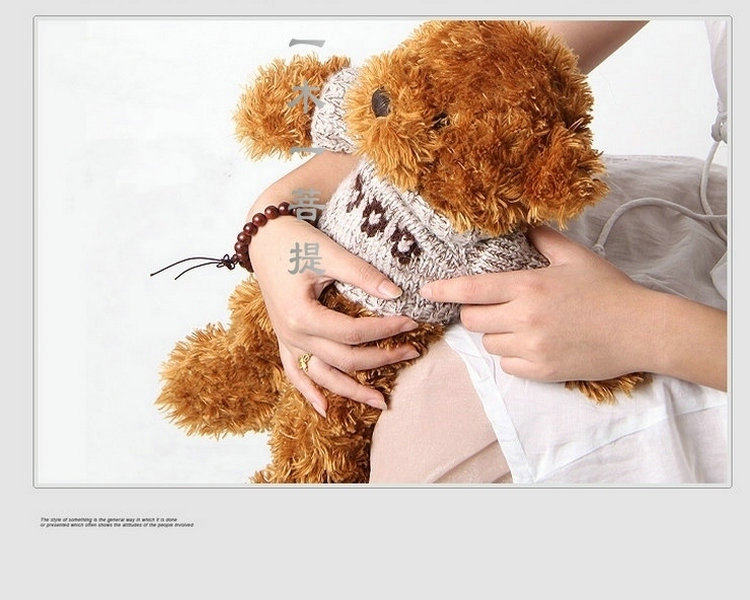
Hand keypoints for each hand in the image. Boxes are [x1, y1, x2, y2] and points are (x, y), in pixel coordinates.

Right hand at [250, 214, 418, 416]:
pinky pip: (296, 373)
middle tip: (413, 352)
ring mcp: (287, 341)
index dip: (386, 331)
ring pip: (322, 377)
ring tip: (381, 402)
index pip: (354, 333)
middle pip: (344, 359)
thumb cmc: (296, 242)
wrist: (264, 239)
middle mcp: (293, 335)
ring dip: (352, 391)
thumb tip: (396, 293)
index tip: (412, 322)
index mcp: (302, 315)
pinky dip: (309, 392)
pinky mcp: (285, 340)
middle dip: (382, 359)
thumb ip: (362, 274)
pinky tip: (325, 409)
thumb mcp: (329, 254)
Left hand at [420, 226, 656, 382]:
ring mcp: (532, 348)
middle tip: (495, 306)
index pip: (472, 289)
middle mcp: (525, 318)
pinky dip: (512, 356)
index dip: (444, 289)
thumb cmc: (609, 290)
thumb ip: (543, 239)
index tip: (427, 289)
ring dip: (496, 334)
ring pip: (489, 343)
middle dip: (476, 311)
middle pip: (473, 319)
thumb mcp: (575, 257)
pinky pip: (507, 365)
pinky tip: (533, 345)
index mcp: (529, 286)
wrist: (641, 330)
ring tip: (522, 325)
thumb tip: (522, 224)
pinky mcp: (542, 371)